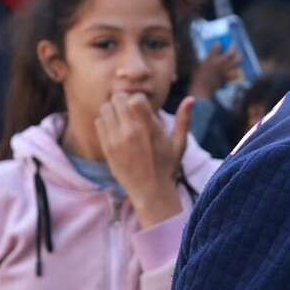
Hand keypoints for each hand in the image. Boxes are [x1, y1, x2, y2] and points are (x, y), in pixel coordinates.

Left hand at [96, 93, 192, 227]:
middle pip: (118, 98)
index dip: (138, 100)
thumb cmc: (167, 166)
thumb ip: (184, 120)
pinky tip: (115, 130)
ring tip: (122, 120)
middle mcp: (131, 132)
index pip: (136, 98)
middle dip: (124, 101)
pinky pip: (99, 122)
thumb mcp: (179, 144)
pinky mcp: (107, 147)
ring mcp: (117, 140)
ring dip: (113, 110)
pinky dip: (106, 121)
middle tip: (130, 111)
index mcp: (150, 129)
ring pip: (105, 108)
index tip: (142, 109)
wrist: (150, 191)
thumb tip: (190, 98)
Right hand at [189, 48, 243, 101]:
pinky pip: (236, 73)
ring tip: (239, 55)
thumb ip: (204, 59)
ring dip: (239, 57)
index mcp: (211, 58)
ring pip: (237, 62)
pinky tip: (237, 69)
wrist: (202, 90)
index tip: (219, 43)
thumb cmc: (197, 77)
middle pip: (230, 52)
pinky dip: (237, 70)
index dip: (219, 44)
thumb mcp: (198, 65)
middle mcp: (220, 63)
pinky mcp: (227, 78)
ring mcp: (225, 70)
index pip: (217, 46)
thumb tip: (206, 55)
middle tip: (233, 44)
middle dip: (233, 47)